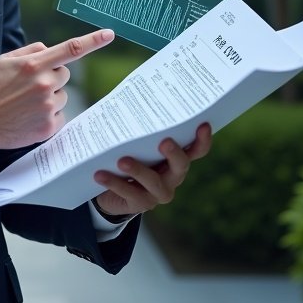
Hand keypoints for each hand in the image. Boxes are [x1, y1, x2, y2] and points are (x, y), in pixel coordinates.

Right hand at [0, 30, 113, 153]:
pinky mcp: (48, 126)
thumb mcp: (6, 60)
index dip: (93, 40)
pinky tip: (29, 116)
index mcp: (34, 64)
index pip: (70, 49)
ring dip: (50, 96)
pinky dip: (48, 114)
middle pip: (64, 74)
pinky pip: (59, 114)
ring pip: (62, 95)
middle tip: (30, 85)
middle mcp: (44, 84)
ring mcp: (47, 106)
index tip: (109, 34)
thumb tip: (50, 50)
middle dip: (52, 76)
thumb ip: (31, 51)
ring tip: (26, 103)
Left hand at [91, 122, 211, 219]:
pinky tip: (100, 174)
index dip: (202, 139)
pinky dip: (114, 183)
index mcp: (174, 158)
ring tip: (122, 161)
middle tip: (164, 142)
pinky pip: (130, 194)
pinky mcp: (140, 204)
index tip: (202, 124)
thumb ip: (134, 126)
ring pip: (154, 182)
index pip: (195, 150)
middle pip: (181, 166)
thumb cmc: (125, 156)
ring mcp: (158, 193)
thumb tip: (125, 97)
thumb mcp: (132, 141)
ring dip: (139, 170)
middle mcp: (172, 176)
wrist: (108, 189)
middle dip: (174, 154)